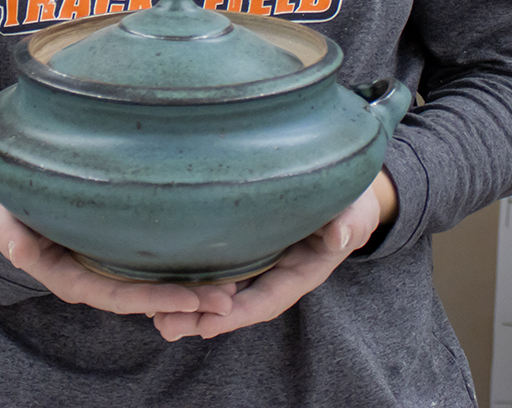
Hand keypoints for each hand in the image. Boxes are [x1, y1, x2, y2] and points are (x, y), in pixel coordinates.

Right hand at [0, 196, 237, 318]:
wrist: (12, 205)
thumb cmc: (8, 209)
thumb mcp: (3, 219)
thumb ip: (11, 235)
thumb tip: (20, 252)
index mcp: (70, 277)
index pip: (117, 295)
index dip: (153, 298)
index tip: (190, 300)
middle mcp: (95, 279)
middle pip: (144, 298)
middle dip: (185, 301)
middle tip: (228, 301)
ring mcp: (110, 267)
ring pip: (153, 286)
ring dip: (191, 291)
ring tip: (233, 289)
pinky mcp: (120, 252)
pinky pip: (152, 268)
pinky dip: (182, 272)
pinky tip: (216, 267)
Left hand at [150, 168, 398, 342]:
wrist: (343, 185)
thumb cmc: (351, 199)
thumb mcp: (357, 210)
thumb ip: (350, 224)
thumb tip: (340, 237)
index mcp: (300, 272)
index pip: (266, 300)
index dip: (239, 314)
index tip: (209, 325)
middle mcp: (274, 272)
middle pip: (235, 302)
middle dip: (201, 318)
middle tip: (164, 325)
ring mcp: (257, 259)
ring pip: (220, 287)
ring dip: (189, 304)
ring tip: (154, 316)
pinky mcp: (242, 242)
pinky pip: (216, 265)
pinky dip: (191, 277)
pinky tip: (161, 283)